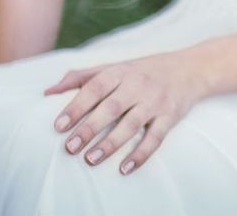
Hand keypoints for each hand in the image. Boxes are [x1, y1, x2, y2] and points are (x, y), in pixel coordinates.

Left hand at [43, 48, 206, 174]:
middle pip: (111, 107)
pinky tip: (125, 169)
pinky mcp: (170, 116)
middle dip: (89, 128)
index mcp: (121, 71)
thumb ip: (82, 77)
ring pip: (131, 124)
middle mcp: (138, 85)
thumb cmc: (143, 70)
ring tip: (90, 160)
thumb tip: (47, 91)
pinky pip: (155, 137)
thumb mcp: (115, 66)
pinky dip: (141, 154)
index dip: (76, 105)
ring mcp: (155, 101)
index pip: (95, 87)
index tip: (58, 126)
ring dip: (111, 143)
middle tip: (69, 147)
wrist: (189, 68)